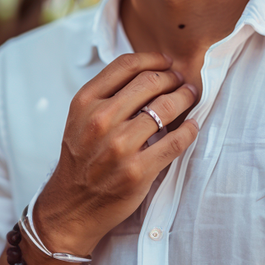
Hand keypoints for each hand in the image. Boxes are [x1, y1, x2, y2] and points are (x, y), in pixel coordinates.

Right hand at [34, 52, 198, 254]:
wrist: (71, 206)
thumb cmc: (81, 159)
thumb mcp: (80, 119)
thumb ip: (107, 95)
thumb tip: (148, 73)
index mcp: (85, 102)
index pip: (126, 65)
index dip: (153, 59)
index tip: (167, 62)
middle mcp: (100, 121)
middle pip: (150, 82)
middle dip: (173, 78)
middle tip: (182, 81)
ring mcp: (120, 147)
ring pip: (166, 108)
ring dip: (185, 98)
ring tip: (190, 96)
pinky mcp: (138, 171)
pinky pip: (176, 141)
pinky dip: (190, 130)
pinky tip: (192, 126)